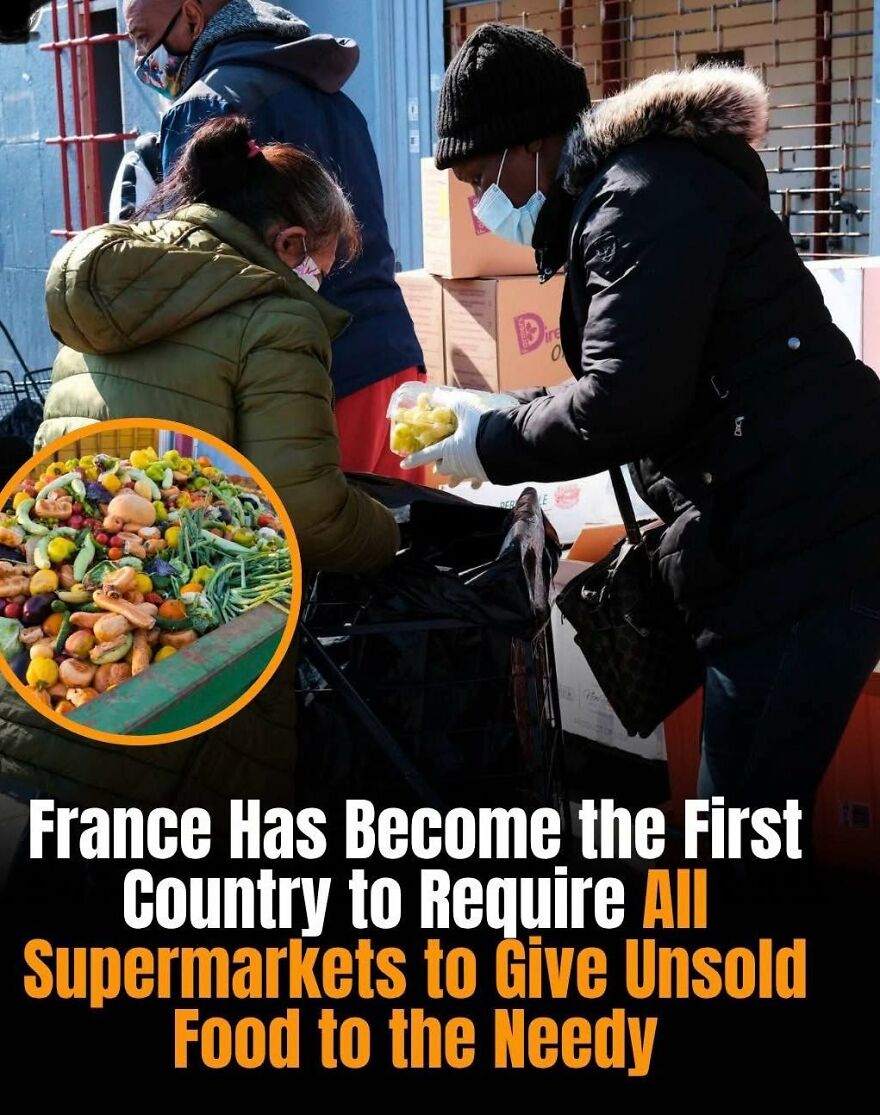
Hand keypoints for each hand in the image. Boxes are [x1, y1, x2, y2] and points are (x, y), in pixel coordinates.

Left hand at [400, 389, 517, 484]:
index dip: (414, 459)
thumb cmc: (482, 425)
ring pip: (457, 478)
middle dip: (439, 466)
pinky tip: (475, 483)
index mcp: (447, 449)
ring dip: (454, 477)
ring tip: (453, 480)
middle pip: (442, 469)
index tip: (404, 464)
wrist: (507, 443)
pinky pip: (476, 481)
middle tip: (440, 461)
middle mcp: (456, 464)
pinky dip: (474, 480)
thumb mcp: (465, 408)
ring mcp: (470, 472)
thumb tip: (438, 395)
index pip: (426, 455)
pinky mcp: (484, 476)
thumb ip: (451, 402)